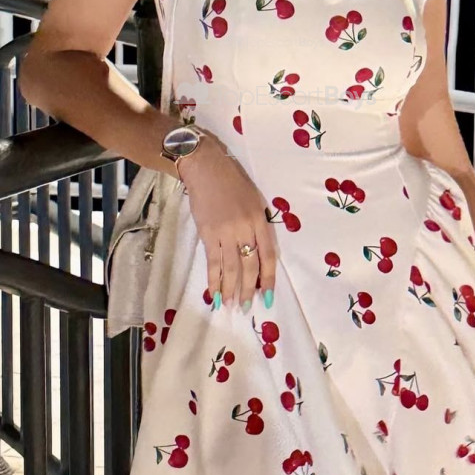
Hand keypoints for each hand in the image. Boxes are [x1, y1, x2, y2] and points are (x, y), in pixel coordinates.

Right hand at [178, 135, 278, 310]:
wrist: (206, 168)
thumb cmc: (232, 181)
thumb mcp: (254, 199)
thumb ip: (258, 224)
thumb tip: (256, 251)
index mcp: (260, 219)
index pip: (268, 255)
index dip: (268, 278)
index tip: (267, 295)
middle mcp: (245, 228)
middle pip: (249, 265)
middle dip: (248, 289)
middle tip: (245, 306)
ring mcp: (225, 232)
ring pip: (231, 268)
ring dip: (230, 289)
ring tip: (230, 305)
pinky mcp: (207, 233)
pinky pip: (212, 261)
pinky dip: (213, 278)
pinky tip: (213, 291)